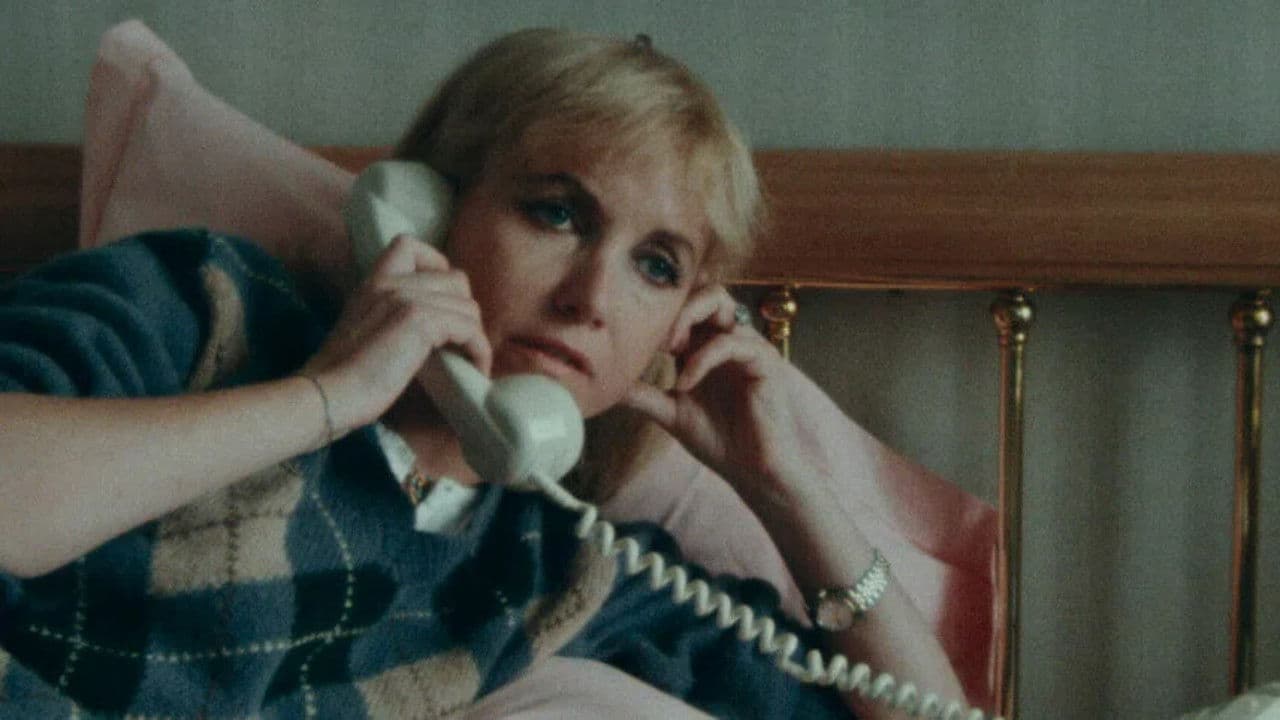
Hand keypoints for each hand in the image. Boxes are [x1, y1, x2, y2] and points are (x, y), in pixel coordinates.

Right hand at [298, 234, 490, 435]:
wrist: (327, 394)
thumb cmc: (342, 378)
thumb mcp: (362, 331)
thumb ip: (388, 316)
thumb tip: (432, 328)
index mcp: (373, 283)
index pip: (409, 245)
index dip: (437, 266)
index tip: (442, 300)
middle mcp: (390, 283)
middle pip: (456, 279)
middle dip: (465, 311)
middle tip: (460, 342)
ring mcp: (405, 298)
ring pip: (468, 307)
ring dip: (475, 337)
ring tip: (469, 361)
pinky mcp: (419, 321)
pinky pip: (470, 329)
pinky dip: (479, 351)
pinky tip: (475, 369)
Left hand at [622, 286, 820, 505]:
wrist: (755, 470)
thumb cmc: (721, 440)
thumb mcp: (671, 412)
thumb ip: (643, 394)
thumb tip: (606, 385)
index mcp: (706, 344)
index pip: (684, 305)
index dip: (659, 314)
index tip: (636, 339)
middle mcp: (728, 337)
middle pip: (703, 289)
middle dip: (674, 306)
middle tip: (655, 340)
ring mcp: (747, 345)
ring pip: (719, 301)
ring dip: (686, 318)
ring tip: (667, 350)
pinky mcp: (763, 360)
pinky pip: (730, 342)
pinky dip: (701, 359)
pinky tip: (685, 383)